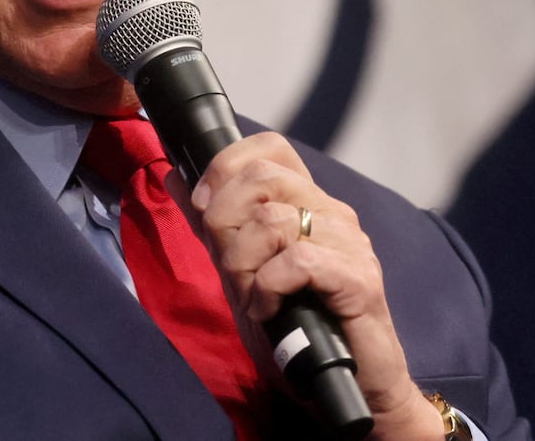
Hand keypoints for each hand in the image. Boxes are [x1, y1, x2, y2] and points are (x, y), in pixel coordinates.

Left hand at [184, 131, 443, 438]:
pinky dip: (268, 288)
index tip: (204, 207)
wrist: (351, 387)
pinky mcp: (358, 279)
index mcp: (308, 204)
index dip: (227, 166)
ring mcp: (349, 243)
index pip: (270, 148)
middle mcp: (332, 213)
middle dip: (224, 221)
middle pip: (262, 177)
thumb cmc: (300, 331)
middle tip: (231, 268)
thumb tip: (176, 176)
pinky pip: (296, 261)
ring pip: (272, 220)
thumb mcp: (242, 272)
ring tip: (252, 298)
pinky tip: (270, 311)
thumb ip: (213, 226)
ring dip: (244, 265)